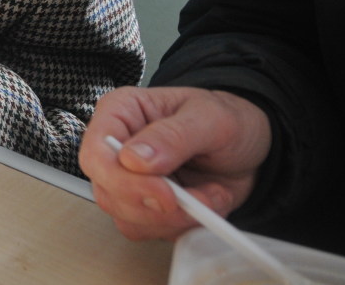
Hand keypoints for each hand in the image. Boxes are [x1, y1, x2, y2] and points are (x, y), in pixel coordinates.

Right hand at [79, 86, 272, 241]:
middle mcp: (116, 147)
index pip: (96, 154)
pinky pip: (148, 231)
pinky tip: (204, 205)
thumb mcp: (210, 118)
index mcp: (120, 113)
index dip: (123, 181)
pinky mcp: (145, 205)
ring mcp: (128, 179)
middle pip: (107, 191)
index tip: (166, 194)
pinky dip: (181, 227)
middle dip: (156, 207)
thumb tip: (133, 159)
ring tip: (210, 196)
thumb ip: (172, 136)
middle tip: (198, 200)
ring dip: (174, 219)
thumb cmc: (226, 119)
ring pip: (126, 217)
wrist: (247, 147)